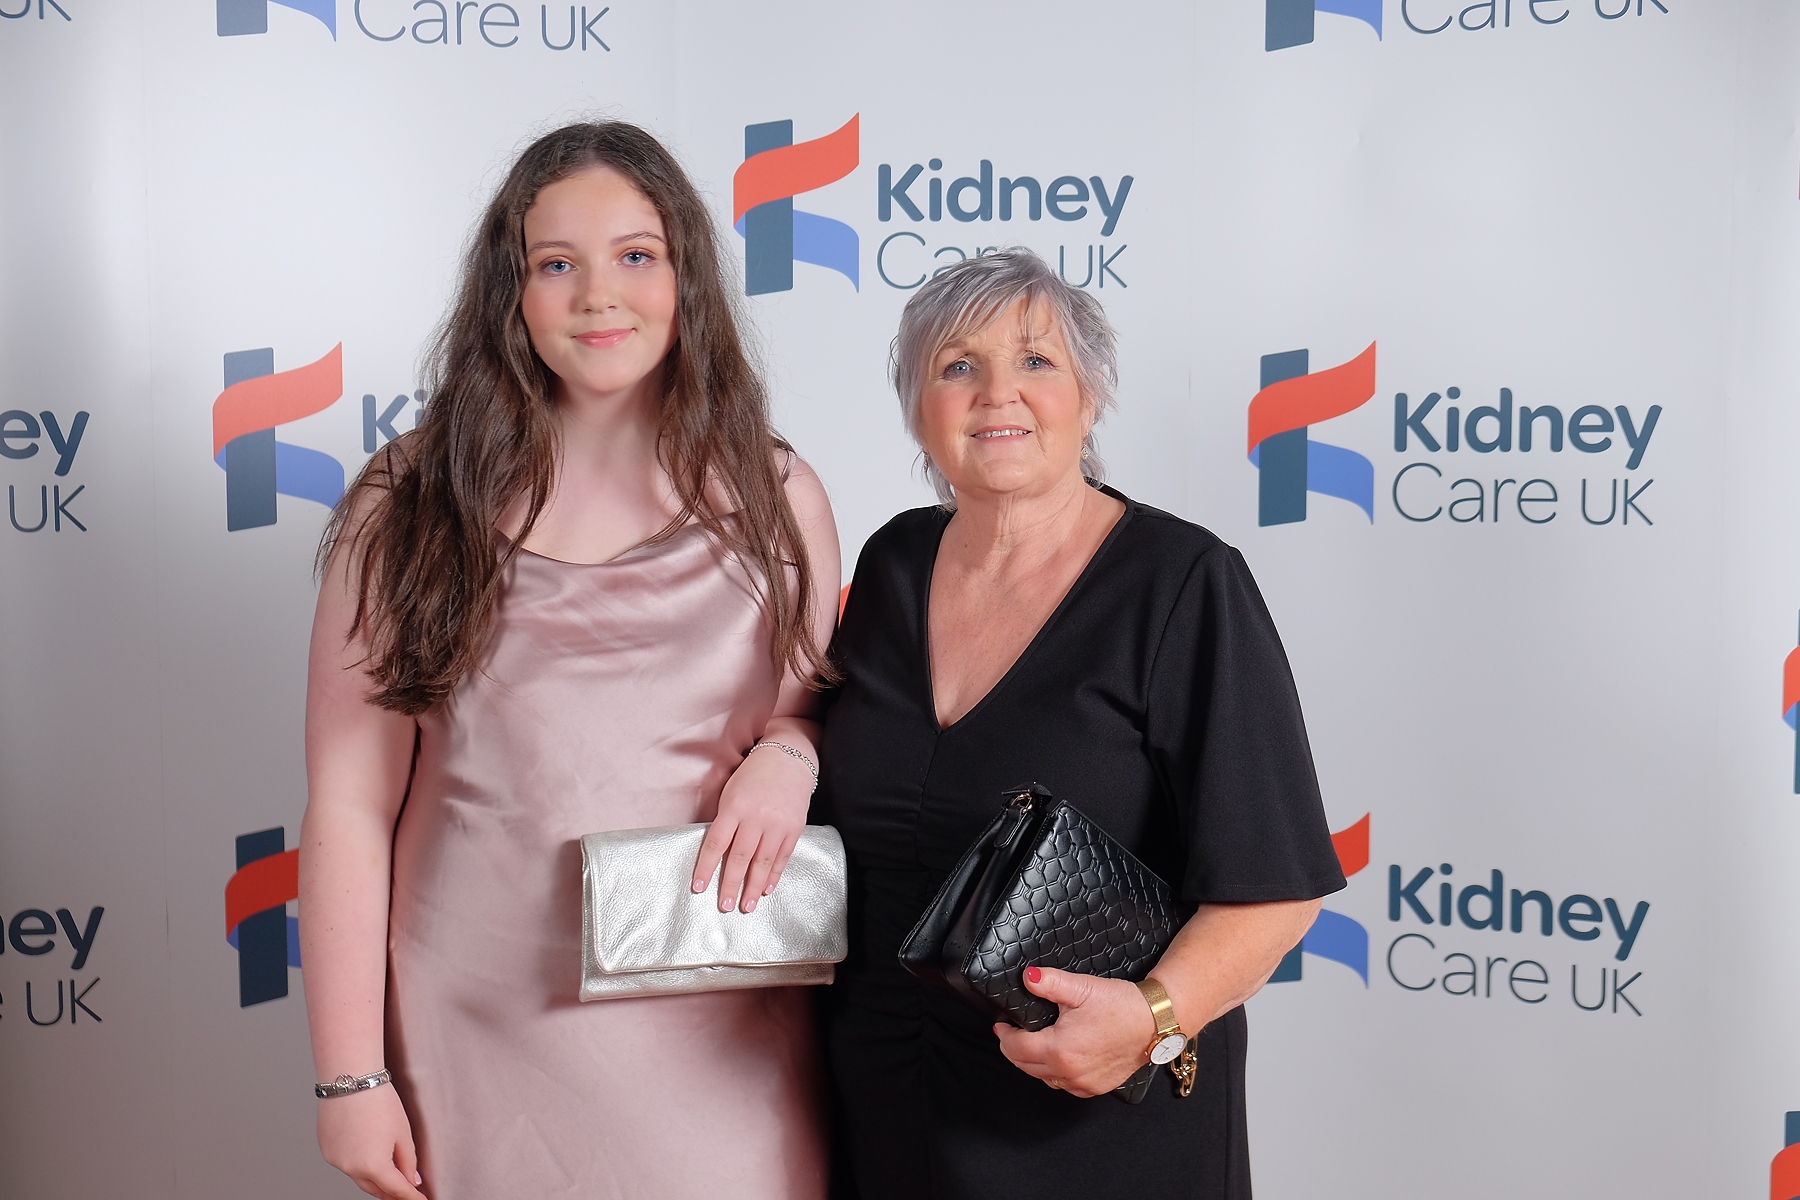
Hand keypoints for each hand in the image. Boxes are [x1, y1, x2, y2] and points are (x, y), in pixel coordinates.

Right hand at [317, 1085, 426, 1199]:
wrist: (350, 1079)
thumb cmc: (378, 1100)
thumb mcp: (403, 1132)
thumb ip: (408, 1161)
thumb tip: (412, 1179)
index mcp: (373, 1166)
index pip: (397, 1190)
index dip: (411, 1197)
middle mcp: (351, 1168)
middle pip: (375, 1188)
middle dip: (391, 1192)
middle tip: (405, 1190)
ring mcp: (336, 1160)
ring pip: (359, 1177)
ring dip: (374, 1178)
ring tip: (389, 1174)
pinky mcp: (327, 1150)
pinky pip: (346, 1164)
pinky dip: (358, 1163)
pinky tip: (367, 1153)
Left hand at [690, 742, 813, 912]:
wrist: (788, 758)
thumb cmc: (754, 775)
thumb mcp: (731, 792)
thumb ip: (725, 821)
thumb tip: (717, 853)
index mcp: (734, 807)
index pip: (716, 843)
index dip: (706, 868)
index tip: (699, 887)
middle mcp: (756, 817)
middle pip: (740, 858)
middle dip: (731, 885)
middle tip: (724, 906)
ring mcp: (777, 824)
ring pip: (763, 862)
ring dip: (753, 887)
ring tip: (746, 906)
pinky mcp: (794, 828)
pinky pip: (782, 857)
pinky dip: (774, 875)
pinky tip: (766, 889)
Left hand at [992, 966, 1157, 1097]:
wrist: (1155, 1023)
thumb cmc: (1122, 1006)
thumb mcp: (1083, 987)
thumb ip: (1050, 982)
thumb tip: (1028, 977)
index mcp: (1060, 1050)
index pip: (1016, 1049)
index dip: (1005, 1036)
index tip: (1002, 1026)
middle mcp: (1069, 1073)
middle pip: (1026, 1066)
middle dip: (1014, 1050)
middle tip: (1012, 1034)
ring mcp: (1083, 1084)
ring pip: (1044, 1078)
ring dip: (1033, 1063)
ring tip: (1031, 1044)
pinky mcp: (1096, 1088)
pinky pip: (1064, 1085)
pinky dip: (1054, 1074)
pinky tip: (1057, 1059)